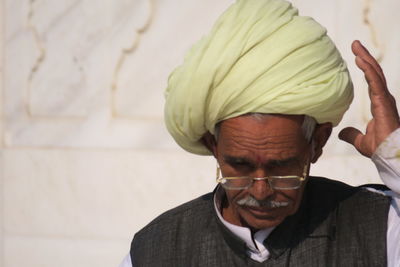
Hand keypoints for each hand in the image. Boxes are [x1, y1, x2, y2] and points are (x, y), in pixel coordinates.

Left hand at [339, 40, 399, 156]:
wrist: (388, 154)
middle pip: (374, 72)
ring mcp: (385, 98)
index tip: (357, 57)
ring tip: (356, 46)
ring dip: (365, 58)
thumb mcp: (360, 140)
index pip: (372, 80)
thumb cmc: (379, 148)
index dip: (365, 68)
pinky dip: (368, 69)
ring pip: (375, 72)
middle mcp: (383, 97)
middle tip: (355, 44)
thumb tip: (342, 134)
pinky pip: (375, 81)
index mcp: (379, 103)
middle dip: (365, 57)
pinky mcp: (384, 101)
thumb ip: (352, 135)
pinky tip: (360, 59)